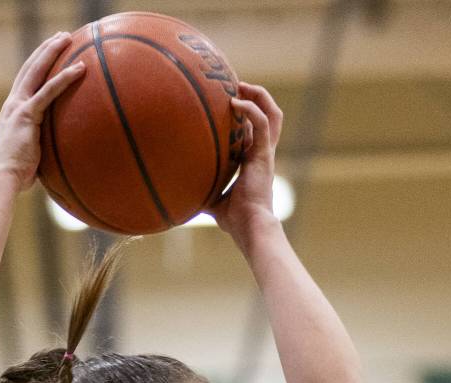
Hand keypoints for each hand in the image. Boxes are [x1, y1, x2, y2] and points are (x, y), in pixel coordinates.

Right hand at [0, 32, 85, 190]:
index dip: (37, 64)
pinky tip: (80, 68)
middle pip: (30, 68)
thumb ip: (41, 146)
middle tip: (61, 37)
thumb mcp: (30, 156)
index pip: (25, 81)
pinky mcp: (27, 115)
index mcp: (12, 112)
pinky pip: (49, 91)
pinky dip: (64, 78)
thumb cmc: (16, 176)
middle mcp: (12, 104)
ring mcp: (18, 107)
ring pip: (37, 71)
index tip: (49, 52)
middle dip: (45, 50)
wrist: (3, 179)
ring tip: (68, 38)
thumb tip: (59, 155)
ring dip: (53, 52)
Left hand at [204, 84, 283, 241]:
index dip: (244, 116)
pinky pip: (262, 124)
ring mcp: (264, 153)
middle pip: (268, 117)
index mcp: (253, 161)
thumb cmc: (234, 219)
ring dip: (258, 96)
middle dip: (255, 97)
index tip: (226, 103)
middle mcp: (262, 154)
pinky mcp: (264, 155)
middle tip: (235, 86)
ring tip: (240, 86)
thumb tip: (178, 190)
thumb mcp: (212, 200)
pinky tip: (235, 103)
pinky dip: (251, 110)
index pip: (253, 132)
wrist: (249, 227)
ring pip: (272, 114)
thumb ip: (201, 189)